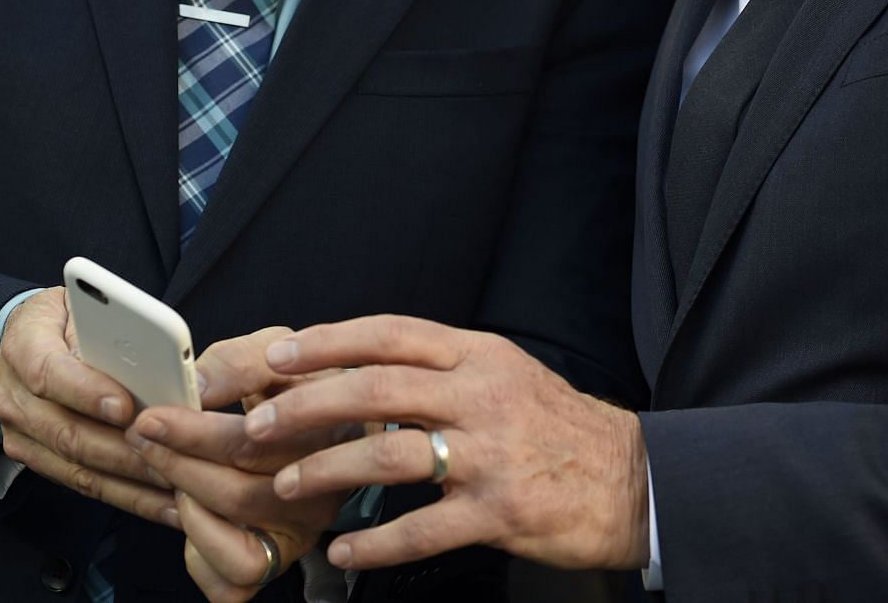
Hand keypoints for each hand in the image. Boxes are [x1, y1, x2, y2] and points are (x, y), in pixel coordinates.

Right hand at [0, 288, 175, 525]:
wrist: (17, 341)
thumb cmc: (63, 319)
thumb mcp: (79, 305)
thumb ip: (106, 327)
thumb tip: (152, 360)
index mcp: (23, 347)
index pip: (50, 373)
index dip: (87, 392)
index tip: (127, 407)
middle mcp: (14, 397)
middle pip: (67, 432)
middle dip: (122, 450)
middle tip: (170, 458)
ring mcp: (20, 434)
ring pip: (77, 467)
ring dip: (130, 483)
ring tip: (178, 489)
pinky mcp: (34, 459)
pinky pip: (81, 483)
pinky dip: (125, 496)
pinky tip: (163, 503)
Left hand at [129, 328, 359, 601]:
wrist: (320, 423)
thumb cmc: (290, 387)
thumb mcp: (273, 355)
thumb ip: (237, 363)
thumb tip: (196, 386)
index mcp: (329, 435)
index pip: (254, 444)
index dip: (194, 434)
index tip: (153, 418)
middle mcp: (323, 493)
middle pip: (239, 495)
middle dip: (177, 465)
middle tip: (141, 437)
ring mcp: (302, 533)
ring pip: (236, 545)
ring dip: (187, 507)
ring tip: (168, 470)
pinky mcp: (277, 562)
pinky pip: (232, 580)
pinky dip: (199, 553)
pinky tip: (191, 512)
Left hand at [245, 316, 648, 572]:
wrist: (630, 479)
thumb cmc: (557, 427)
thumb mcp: (506, 373)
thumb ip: (443, 368)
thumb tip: (362, 365)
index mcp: (479, 355)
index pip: (390, 334)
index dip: (328, 342)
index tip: (278, 355)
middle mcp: (481, 395)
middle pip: (376, 389)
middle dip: (306, 406)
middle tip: (258, 425)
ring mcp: (490, 455)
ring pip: (390, 455)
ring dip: (327, 470)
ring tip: (286, 485)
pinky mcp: (498, 511)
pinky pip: (421, 529)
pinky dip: (375, 544)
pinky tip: (345, 552)